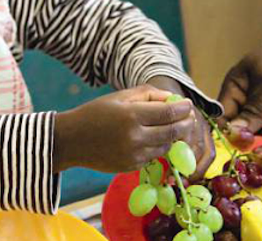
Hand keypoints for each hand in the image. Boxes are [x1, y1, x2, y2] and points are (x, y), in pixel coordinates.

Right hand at [53, 85, 193, 172]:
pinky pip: (153, 156)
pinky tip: (153, 138)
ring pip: (166, 146)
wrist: (71, 140)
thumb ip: (147, 94)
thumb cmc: (95, 113)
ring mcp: (133, 155)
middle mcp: (134, 137)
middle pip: (173, 132)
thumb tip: (172, 99)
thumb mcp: (119, 97)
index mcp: (131, 115)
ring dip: (173, 136)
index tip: (188, 105)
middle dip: (186, 124)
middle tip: (189, 117)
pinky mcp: (131, 167)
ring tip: (173, 126)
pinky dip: (158, 147)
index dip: (183, 109)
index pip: (169, 113)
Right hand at [218, 38, 261, 138]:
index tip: (233, 144)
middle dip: (247, 141)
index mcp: (236, 90)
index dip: (225, 131)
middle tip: (256, 148)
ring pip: (261, 137)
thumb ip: (254, 108)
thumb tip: (235, 133)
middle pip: (241, 131)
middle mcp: (248, 105)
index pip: (223, 115)